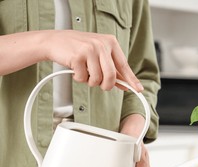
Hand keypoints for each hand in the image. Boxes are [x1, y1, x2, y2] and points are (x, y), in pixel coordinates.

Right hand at [0, 30, 143, 91]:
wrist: (54, 41)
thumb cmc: (78, 48)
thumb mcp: (98, 54)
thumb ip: (112, 68)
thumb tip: (125, 84)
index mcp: (110, 42)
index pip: (124, 65)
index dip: (131, 79)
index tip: (138, 89)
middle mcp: (102, 44)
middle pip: (111, 76)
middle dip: (106, 85)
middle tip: (101, 85)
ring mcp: (90, 49)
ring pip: (97, 79)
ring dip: (90, 81)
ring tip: (84, 72)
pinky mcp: (78, 56)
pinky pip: (83, 78)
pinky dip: (78, 78)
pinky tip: (75, 69)